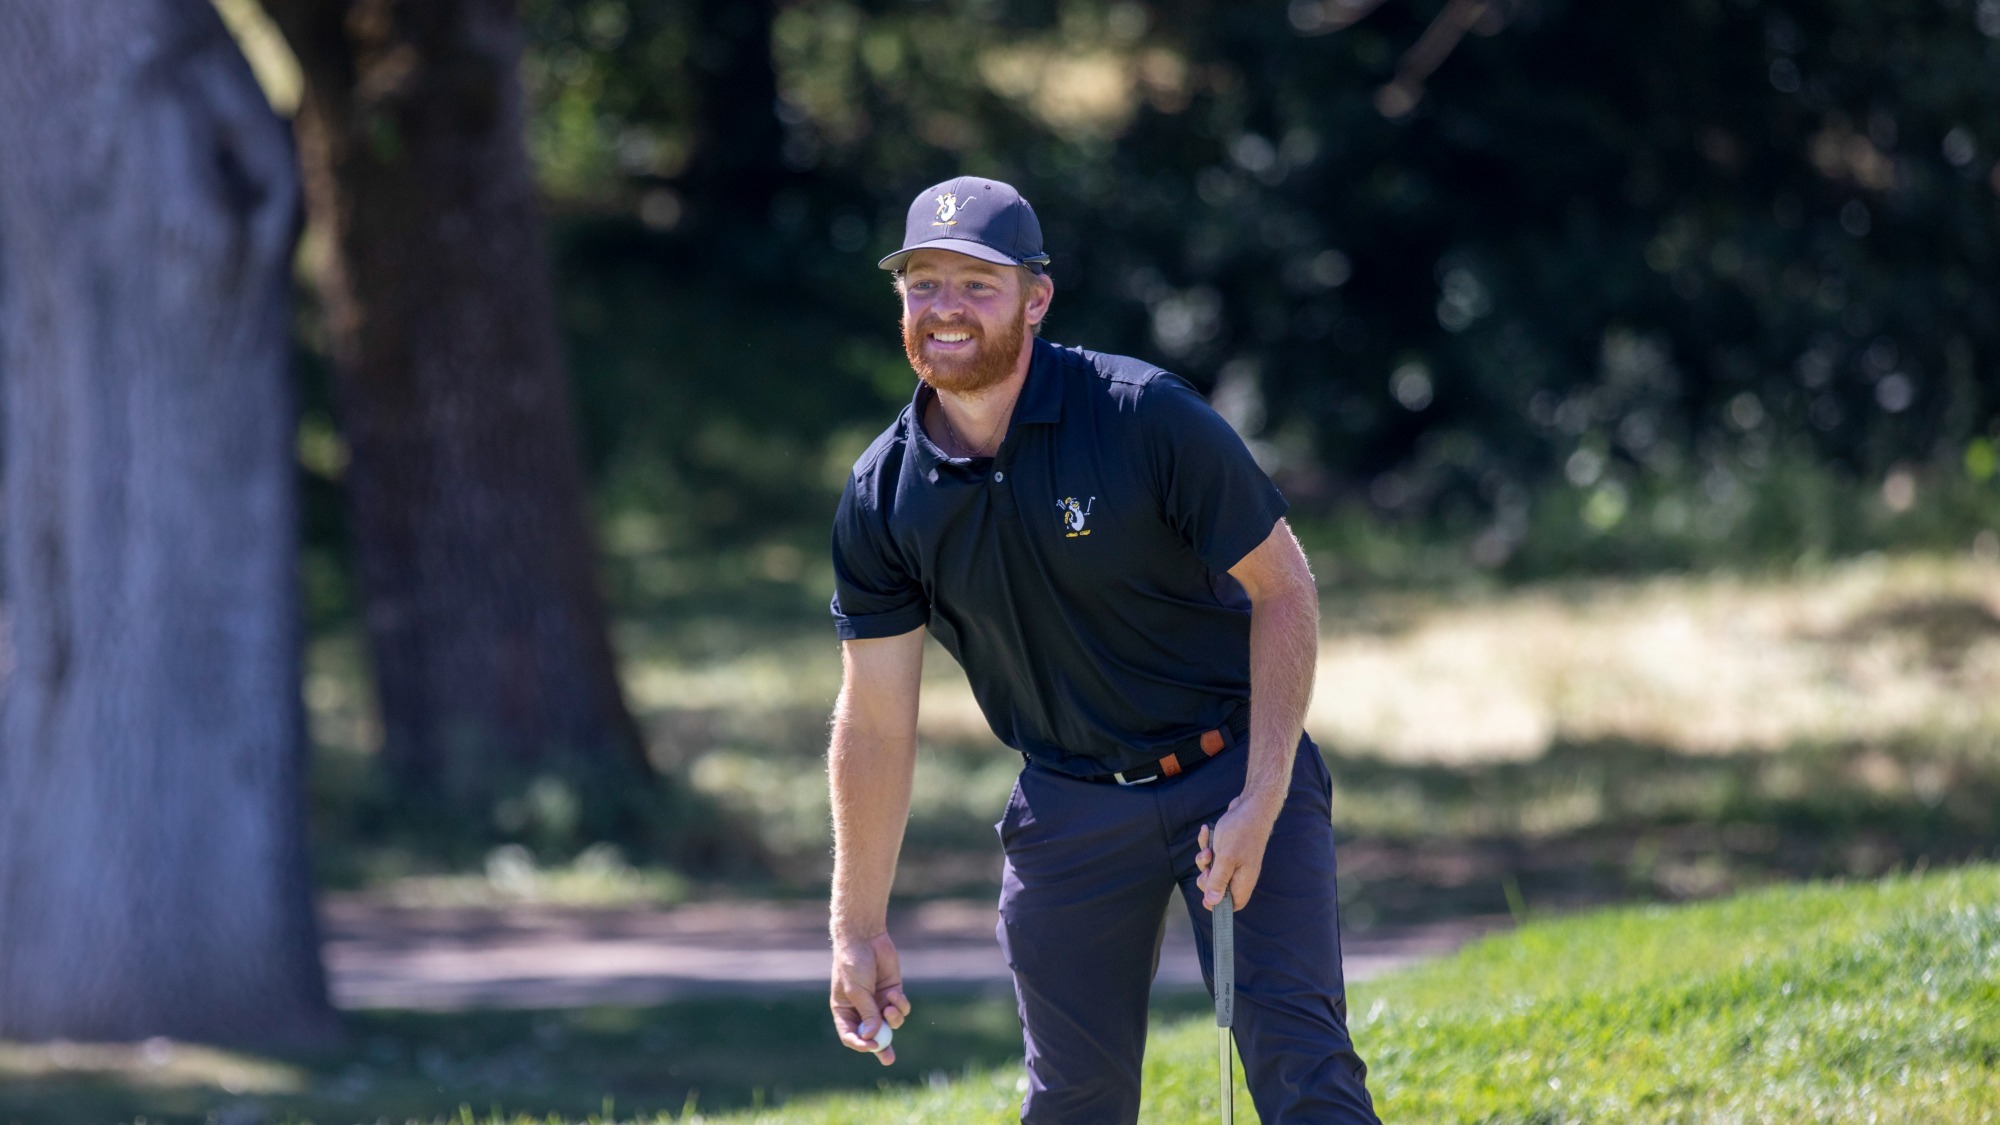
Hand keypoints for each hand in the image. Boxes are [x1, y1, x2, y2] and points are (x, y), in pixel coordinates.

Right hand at [830, 930, 910, 1065]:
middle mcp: (862, 1009)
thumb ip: (866, 1013)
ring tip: (889, 1008)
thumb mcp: (857, 991)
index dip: (860, 1044)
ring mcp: (878, 1001)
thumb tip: (872, 1037)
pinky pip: (900, 1008)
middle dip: (882, 1047)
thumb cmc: (852, 963)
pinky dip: (900, 1005)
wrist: (865, 937)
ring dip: (893, 1019)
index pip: (851, 1035)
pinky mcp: (892, 991)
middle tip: (889, 1059)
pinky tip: (894, 994)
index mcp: (845, 1011)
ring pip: (890, 1023)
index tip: (871, 1046)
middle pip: (873, 1035)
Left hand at [1195, 796, 1280, 911]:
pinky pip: (1214, 852)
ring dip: (1205, 857)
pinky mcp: (1230, 848)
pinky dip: (1208, 843)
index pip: (1233, 904)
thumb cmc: (1241, 832)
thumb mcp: (1225, 859)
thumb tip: (1212, 903)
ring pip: (1213, 867)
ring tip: (1208, 847)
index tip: (1205, 896)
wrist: (1251, 806)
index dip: (1218, 904)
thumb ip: (1218, 881)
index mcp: (1243, 880)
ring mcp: (1236, 860)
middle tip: (1207, 866)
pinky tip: (1206, 831)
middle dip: (1207, 877)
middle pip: (1219, 887)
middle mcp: (1241, 873)